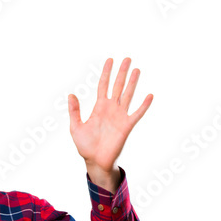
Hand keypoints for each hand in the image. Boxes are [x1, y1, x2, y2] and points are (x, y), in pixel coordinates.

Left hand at [68, 57, 152, 175]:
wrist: (96, 161)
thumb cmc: (85, 146)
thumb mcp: (76, 127)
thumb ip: (74, 111)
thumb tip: (70, 94)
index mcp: (99, 107)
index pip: (103, 85)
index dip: (106, 73)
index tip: (110, 60)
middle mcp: (111, 109)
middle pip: (117, 86)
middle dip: (122, 72)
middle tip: (127, 58)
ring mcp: (120, 116)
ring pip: (127, 95)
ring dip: (132, 83)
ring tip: (137, 69)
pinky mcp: (127, 126)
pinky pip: (137, 113)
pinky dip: (143, 105)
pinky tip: (150, 95)